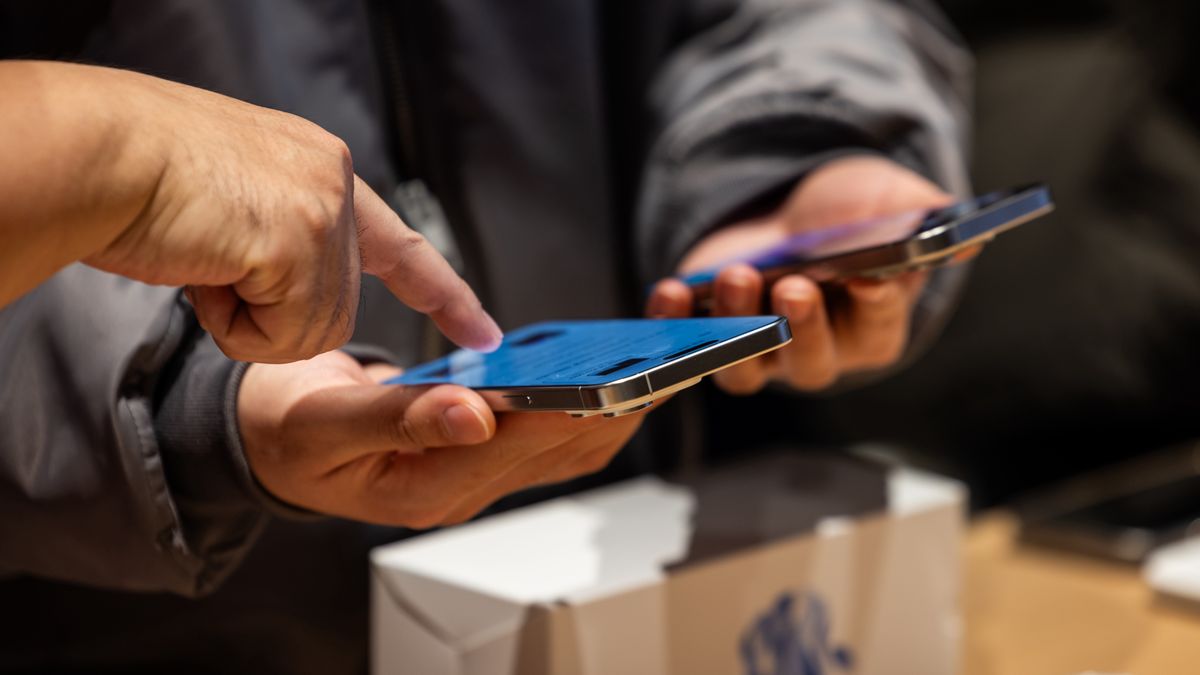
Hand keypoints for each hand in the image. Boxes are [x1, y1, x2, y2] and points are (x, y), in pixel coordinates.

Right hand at [0, 62, 499, 361]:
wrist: (96, 153)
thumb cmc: (137, 176)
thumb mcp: (234, 197)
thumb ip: (281, 230)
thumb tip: (289, 276)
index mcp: (321, 168)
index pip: (400, 244)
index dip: (441, 293)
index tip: (482, 332)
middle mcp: (336, 182)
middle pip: (335, 309)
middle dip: (271, 313)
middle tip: (213, 266)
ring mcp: (325, 210)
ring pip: (312, 331)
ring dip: (249, 320)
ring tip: (205, 263)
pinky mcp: (303, 242)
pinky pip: (285, 338)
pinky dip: (235, 327)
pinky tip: (206, 273)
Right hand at [238, 352, 646, 526]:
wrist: (268, 439)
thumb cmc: (287, 433)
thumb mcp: (322, 424)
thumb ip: (396, 420)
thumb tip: (473, 413)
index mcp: (424, 490)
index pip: (515, 448)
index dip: (569, 411)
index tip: (617, 379)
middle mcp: (461, 489)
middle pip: (558, 450)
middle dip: (616, 406)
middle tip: (668, 358)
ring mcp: (474, 474)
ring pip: (564, 445)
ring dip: (613, 404)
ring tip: (658, 357)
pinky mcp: (480, 451)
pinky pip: (546, 430)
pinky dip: (582, 398)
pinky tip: (605, 364)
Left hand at [646, 156, 952, 393]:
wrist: (790, 209)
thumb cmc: (852, 213)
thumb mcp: (893, 202)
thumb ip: (928, 220)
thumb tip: (967, 239)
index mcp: (871, 329)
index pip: (877, 332)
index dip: (875, 308)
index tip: (870, 280)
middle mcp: (816, 352)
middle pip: (809, 362)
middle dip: (801, 327)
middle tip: (794, 288)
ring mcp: (759, 350)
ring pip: (745, 365)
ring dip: (738, 326)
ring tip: (735, 275)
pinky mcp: (710, 334)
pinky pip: (689, 345)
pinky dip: (675, 322)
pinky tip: (670, 289)